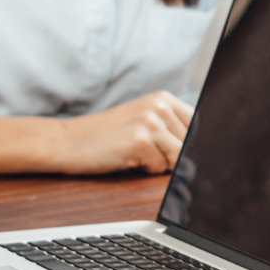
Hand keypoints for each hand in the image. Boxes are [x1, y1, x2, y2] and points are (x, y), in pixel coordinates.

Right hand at [53, 92, 193, 174]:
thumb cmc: (105, 136)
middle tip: (145, 152)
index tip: (180, 153)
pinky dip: (145, 170)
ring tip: (136, 153)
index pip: (198, 126)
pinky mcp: (140, 140)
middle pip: (190, 145)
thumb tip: (203, 152)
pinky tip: (126, 158)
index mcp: (163, 99)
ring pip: (178, 158)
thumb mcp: (142, 121)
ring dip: (159, 164)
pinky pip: (160, 168)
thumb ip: (171, 129)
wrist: (66, 141)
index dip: (191, 145)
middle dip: (173, 156)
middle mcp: (160, 106)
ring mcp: (151, 122)